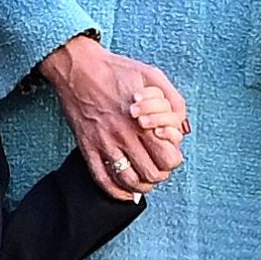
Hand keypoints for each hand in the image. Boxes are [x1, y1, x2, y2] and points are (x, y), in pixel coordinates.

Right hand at [40, 35, 187, 200]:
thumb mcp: (153, 76)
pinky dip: (116, 192)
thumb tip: (181, 124)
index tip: (169, 155)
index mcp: (143, 120)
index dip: (173, 160)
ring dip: (140, 186)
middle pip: (151, 174)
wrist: (79, 68)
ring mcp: (105, 143)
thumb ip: (173, 99)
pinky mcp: (87, 147)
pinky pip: (102, 179)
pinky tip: (124, 192)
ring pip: (128, 181)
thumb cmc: (117, 70)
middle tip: (158, 169)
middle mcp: (125, 135)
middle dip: (159, 176)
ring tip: (144, 181)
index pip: (168, 158)